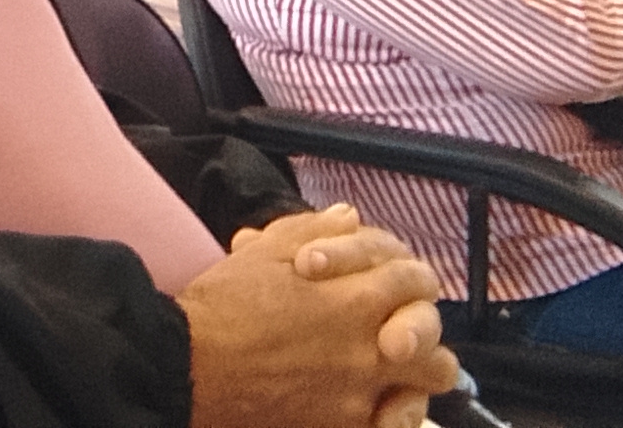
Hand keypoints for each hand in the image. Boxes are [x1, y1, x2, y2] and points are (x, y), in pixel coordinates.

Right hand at [183, 205, 460, 427]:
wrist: (189, 365)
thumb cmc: (222, 306)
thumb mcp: (263, 252)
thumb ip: (313, 229)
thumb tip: (348, 216)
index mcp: (357, 297)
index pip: (415, 280)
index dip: (399, 276)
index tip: (378, 281)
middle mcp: (372, 347)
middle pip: (434, 334)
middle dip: (419, 326)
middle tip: (392, 327)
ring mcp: (363, 392)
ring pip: (430, 381)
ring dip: (417, 370)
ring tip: (391, 367)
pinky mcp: (344, 426)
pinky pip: (396, 424)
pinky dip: (395, 413)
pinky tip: (377, 404)